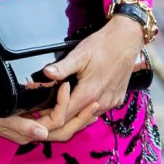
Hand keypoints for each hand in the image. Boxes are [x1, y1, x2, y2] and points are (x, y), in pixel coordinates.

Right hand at [0, 68, 100, 144]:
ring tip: (92, 106)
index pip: (56, 124)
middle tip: (96, 103)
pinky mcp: (29, 119)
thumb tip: (43, 133)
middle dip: (82, 118)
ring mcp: (31, 127)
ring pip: (61, 127)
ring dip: (77, 117)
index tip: (67, 85)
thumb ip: (21, 124)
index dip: (65, 106)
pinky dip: (66, 113)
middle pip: (65, 131)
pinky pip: (53, 120)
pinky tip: (73, 103)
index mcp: (26, 133)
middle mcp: (31, 132)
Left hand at [32, 13, 145, 138]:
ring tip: (55, 109)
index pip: (63, 117)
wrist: (127, 40)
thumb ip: (63, 67)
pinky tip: (76, 103)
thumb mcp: (80, 54)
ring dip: (71, 117)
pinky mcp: (116, 100)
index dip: (48, 119)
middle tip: (41, 116)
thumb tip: (47, 73)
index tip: (37, 116)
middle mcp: (101, 102)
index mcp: (89, 93)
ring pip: (86, 119)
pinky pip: (97, 112)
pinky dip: (84, 112)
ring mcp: (110, 103)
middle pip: (74, 123)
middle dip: (56, 123)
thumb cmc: (104, 45)